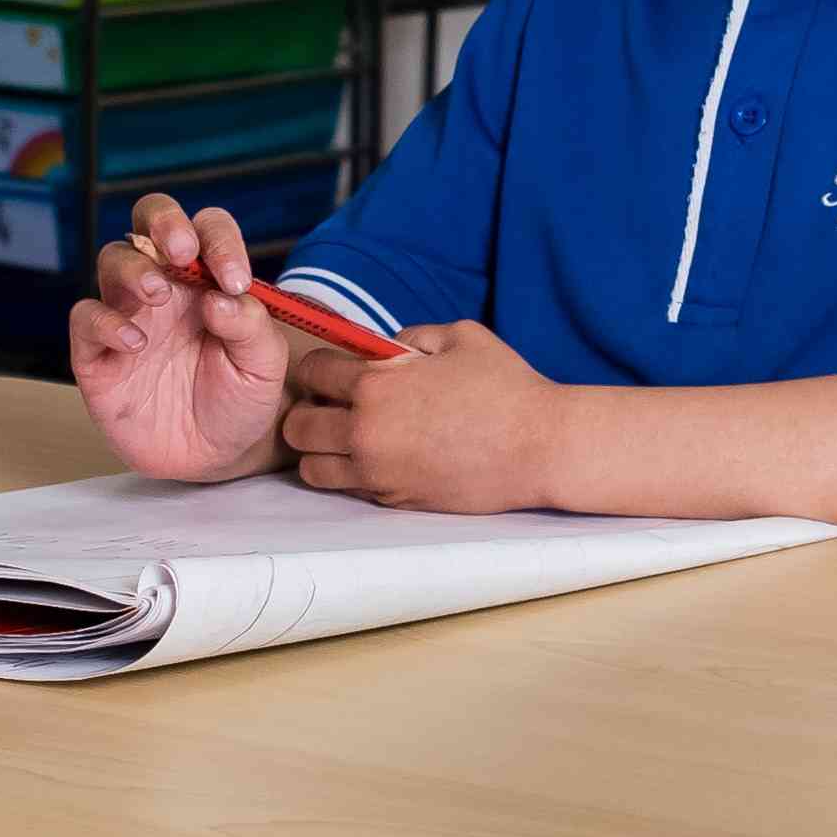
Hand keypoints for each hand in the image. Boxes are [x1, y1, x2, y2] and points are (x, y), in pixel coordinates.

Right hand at [68, 195, 293, 482]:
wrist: (212, 455)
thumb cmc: (240, 398)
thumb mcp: (263, 366)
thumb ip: (251, 328)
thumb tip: (220, 297)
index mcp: (208, 278)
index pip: (208, 229)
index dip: (219, 240)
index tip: (235, 279)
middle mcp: (165, 286)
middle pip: (149, 221)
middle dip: (163, 221)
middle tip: (182, 250)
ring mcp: (129, 315)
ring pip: (114, 260)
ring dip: (134, 268)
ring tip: (158, 295)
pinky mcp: (98, 353)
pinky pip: (86, 318)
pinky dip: (105, 322)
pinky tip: (135, 344)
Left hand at [284, 315, 570, 512]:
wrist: (540, 447)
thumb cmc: (507, 387)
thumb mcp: (461, 337)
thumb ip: (411, 336)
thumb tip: (384, 347)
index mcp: (376, 385)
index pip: (311, 373)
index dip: (319, 368)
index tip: (335, 371)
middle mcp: (365, 432)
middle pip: (296, 427)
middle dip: (308, 411)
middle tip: (333, 407)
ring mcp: (376, 472)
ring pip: (311, 468)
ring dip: (322, 450)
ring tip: (348, 439)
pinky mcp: (393, 500)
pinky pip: (348, 489)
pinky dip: (352, 475)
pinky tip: (381, 459)